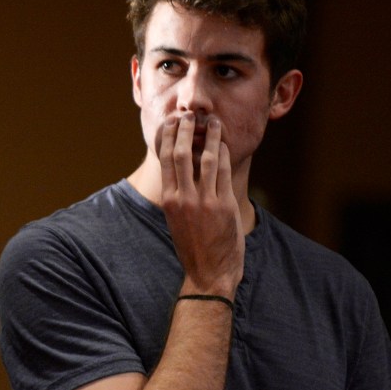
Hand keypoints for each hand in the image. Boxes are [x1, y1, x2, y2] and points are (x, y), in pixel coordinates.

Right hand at [157, 112, 243, 296]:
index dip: (170, 137)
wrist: (208, 273)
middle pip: (182, 154)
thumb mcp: (178, 220)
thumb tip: (181, 176)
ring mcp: (204, 201)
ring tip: (212, 122)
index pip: (166, 160)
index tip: (173, 122)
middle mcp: (184, 198)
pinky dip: (224, 154)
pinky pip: (224, 172)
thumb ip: (179, 197)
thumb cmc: (194, 247)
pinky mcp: (223, 205)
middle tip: (190, 116)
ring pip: (206, 158)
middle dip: (186, 130)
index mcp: (169, 200)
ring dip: (210, 137)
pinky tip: (224, 144)